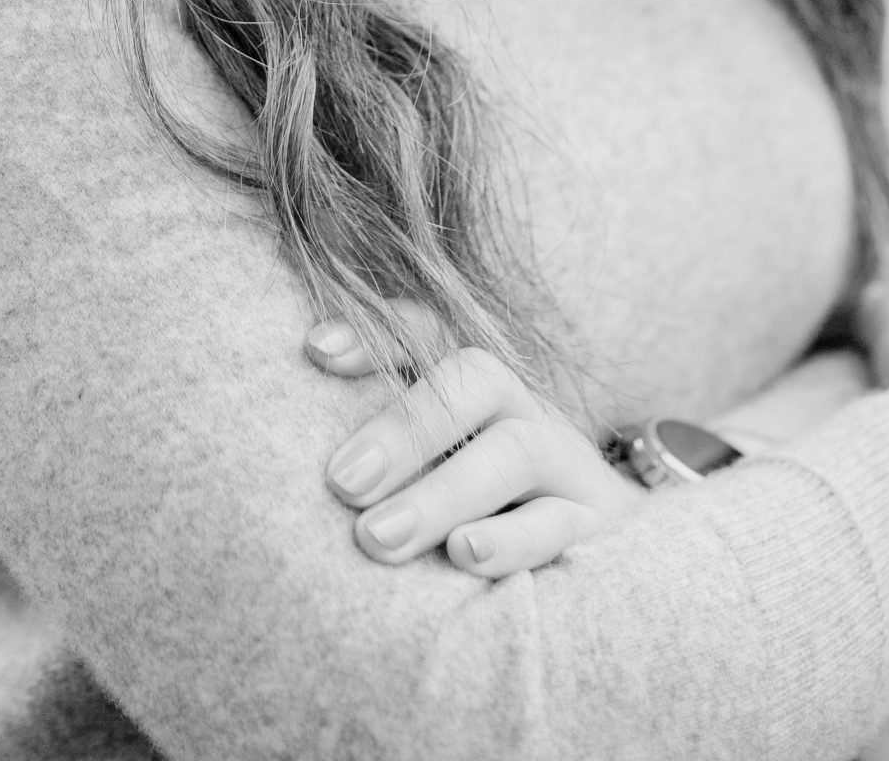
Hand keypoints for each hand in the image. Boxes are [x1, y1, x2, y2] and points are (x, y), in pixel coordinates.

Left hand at [306, 319, 643, 577]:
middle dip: (402, 429)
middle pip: (473, 381)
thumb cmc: (486, 494)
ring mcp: (563, 461)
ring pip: (514, 450)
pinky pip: (560, 522)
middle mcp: (521, 405)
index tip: (313, 353)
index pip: (429, 331)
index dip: (375, 335)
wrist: (598, 534)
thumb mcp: (440, 454)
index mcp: (475, 381)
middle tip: (340, 484)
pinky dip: (512, 540)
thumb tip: (290, 458)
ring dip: (442, 493)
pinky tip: (464, 557)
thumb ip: (381, 442)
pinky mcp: (594, 522)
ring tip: (377, 538)